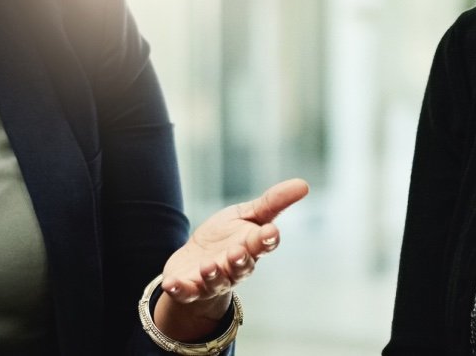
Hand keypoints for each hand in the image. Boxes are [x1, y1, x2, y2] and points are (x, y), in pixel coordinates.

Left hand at [156, 179, 309, 320]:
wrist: (198, 262)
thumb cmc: (228, 237)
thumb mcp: (248, 215)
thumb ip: (273, 202)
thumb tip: (303, 184)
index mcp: (251, 247)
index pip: (263, 245)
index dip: (267, 240)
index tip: (270, 233)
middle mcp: (234, 267)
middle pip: (241, 266)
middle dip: (240, 260)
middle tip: (238, 252)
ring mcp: (212, 280)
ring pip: (216, 281)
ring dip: (213, 275)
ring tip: (208, 267)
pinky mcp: (190, 288)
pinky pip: (185, 291)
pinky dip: (180, 289)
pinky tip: (171, 284)